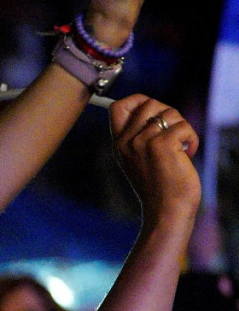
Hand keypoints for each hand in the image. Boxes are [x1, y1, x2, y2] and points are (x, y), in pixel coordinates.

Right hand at [109, 94, 201, 228]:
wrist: (166, 210)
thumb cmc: (158, 186)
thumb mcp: (138, 159)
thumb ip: (139, 136)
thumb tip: (155, 111)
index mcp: (119, 142)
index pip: (118, 106)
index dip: (137, 100)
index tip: (153, 113)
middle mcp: (127, 140)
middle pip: (150, 103)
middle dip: (168, 114)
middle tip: (174, 134)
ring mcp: (143, 141)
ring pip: (170, 113)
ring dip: (183, 128)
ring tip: (181, 148)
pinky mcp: (162, 145)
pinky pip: (183, 126)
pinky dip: (192, 138)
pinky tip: (188, 153)